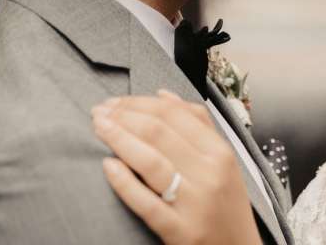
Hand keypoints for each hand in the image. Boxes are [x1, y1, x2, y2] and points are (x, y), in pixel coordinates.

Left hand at [91, 90, 262, 244]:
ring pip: (151, 161)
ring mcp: (195, 203)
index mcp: (220, 152)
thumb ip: (199, 125)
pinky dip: (124, 182)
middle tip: (99, 112)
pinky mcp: (180, 230)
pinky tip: (107, 166)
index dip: (140, 103)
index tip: (116, 101)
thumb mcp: (225, 161)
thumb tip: (165, 94)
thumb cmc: (226, 205)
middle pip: (159, 132)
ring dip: (119, 139)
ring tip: (99, 128)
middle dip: (123, 116)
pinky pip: (146, 202)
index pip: (175, 114)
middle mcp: (210, 174)